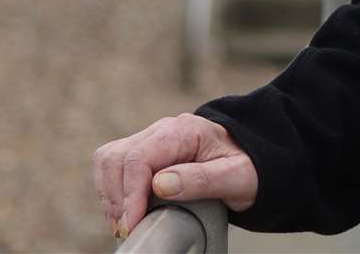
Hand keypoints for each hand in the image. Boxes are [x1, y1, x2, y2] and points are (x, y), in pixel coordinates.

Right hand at [93, 113, 258, 238]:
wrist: (251, 159)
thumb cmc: (247, 167)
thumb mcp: (236, 177)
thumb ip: (200, 179)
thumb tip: (160, 184)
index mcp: (183, 131)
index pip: (140, 158)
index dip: (131, 194)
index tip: (133, 223)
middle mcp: (162, 130)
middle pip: (116, 157)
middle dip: (116, 197)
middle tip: (128, 228)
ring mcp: (151, 139)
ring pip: (108, 160)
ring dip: (110, 194)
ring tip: (124, 223)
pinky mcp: (144, 152)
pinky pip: (113, 166)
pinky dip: (111, 190)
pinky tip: (125, 211)